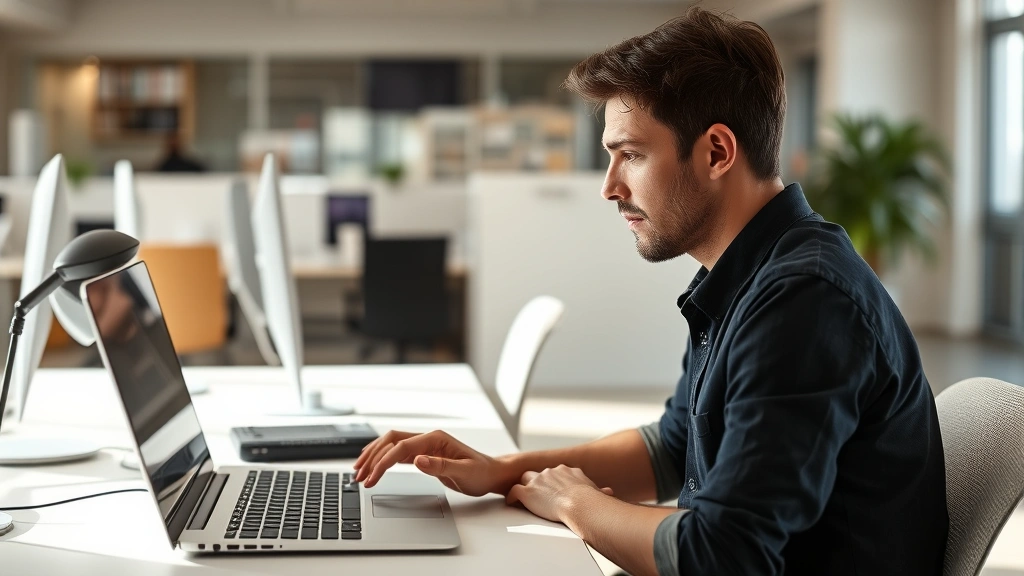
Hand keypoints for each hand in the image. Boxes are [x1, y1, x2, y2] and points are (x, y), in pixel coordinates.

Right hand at [354, 430, 516, 494]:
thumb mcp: (464, 472)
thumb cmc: (481, 473)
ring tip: (359, 471)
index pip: (401, 448)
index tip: (372, 477)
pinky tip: (374, 466)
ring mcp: (425, 446)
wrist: (491, 474)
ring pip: (391, 445)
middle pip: (391, 441)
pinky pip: (398, 454)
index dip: (383, 462)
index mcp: (435, 439)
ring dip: (374, 457)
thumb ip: (441, 466)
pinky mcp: (424, 455)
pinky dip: (383, 459)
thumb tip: (418, 460)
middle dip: (372, 457)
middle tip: (358, 475)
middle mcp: (427, 439)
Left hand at [506, 465, 613, 523]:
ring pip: (526, 479)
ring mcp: (538, 480)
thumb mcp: (597, 492)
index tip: (554, 487)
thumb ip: (600, 491)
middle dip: (537, 481)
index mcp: (568, 471)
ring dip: (525, 487)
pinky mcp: (528, 492)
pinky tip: (511, 503)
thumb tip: (610, 492)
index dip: (554, 481)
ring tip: (522, 497)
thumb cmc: (591, 501)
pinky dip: (512, 497)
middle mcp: (552, 471)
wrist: (580, 504)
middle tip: (536, 491)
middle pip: (540, 473)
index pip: (557, 472)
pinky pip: (514, 490)